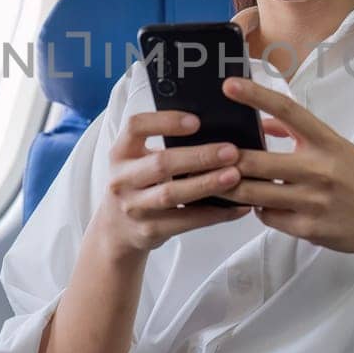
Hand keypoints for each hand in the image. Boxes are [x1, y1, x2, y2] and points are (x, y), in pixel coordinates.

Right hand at [91, 109, 251, 257]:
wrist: (116, 231)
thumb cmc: (138, 186)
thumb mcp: (138, 162)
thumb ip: (164, 147)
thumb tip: (215, 130)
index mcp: (120, 153)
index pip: (135, 127)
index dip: (165, 121)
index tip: (196, 121)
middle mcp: (122, 179)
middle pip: (161, 164)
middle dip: (199, 157)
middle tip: (231, 151)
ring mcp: (133, 208)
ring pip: (171, 194)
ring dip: (206, 184)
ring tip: (234, 176)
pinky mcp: (148, 231)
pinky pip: (185, 222)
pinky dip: (214, 214)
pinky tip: (237, 207)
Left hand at [217, 77, 353, 271]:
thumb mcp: (339, 149)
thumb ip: (300, 136)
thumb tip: (262, 125)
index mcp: (328, 142)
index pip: (288, 111)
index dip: (256, 96)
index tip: (229, 85)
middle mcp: (320, 169)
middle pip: (257, 161)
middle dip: (228, 160)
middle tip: (209, 155)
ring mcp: (313, 201)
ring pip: (254, 193)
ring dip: (233, 187)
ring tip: (221, 180)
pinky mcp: (308, 228)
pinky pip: (267, 216)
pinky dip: (259, 208)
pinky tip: (262, 204)